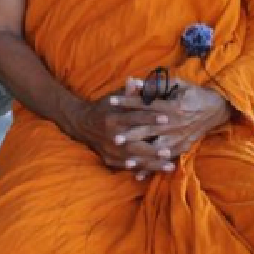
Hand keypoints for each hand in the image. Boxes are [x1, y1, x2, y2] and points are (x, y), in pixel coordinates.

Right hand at [58, 95, 175, 175]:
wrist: (83, 124)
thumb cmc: (104, 108)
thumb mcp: (114, 98)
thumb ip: (128, 92)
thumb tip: (137, 80)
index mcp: (113, 118)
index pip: (134, 118)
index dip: (150, 118)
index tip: (166, 118)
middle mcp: (110, 135)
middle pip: (134, 144)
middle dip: (152, 149)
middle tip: (169, 151)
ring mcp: (109, 150)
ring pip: (133, 159)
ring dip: (152, 163)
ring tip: (170, 166)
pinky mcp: (109, 159)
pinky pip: (127, 166)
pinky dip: (141, 170)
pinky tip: (154, 172)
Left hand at [100, 80, 233, 180]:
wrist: (216, 108)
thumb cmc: (193, 93)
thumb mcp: (177, 84)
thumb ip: (155, 85)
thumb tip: (134, 81)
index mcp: (173, 106)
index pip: (146, 104)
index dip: (128, 101)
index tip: (111, 101)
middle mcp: (176, 124)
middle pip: (150, 130)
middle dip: (132, 135)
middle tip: (114, 139)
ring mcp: (180, 138)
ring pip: (157, 149)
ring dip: (142, 156)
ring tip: (126, 162)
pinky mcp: (182, 147)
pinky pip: (165, 159)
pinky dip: (152, 167)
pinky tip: (139, 175)